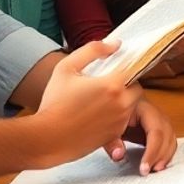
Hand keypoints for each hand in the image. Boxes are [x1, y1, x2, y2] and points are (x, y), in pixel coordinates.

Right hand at [34, 40, 142, 167]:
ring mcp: (119, 122)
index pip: (133, 68)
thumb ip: (93, 50)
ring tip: (101, 100)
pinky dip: (116, 116)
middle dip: (125, 84)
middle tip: (107, 85)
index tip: (114, 68)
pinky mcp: (115, 135)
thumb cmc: (54, 103)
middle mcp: (121, 104)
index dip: (125, 66)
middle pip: (136, 88)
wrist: (47, 138)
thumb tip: (115, 45)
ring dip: (122, 100)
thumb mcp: (67, 68)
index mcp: (112, 85)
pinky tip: (98, 115)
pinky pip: (124, 121)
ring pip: (132, 105)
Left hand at [115, 99, 177, 174]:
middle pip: (166, 135)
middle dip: (160, 155)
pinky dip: (165, 154)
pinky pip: (168, 142)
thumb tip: (119, 155)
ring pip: (170, 139)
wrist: (115, 105)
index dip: (152, 151)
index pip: (156, 131)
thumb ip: (112, 142)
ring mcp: (161, 120)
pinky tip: (157, 164)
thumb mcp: (107, 127)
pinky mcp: (161, 129)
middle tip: (148, 171)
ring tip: (154, 170)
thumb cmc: (112, 113)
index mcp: (144, 108)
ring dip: (165, 156)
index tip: (144, 168)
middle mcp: (156, 113)